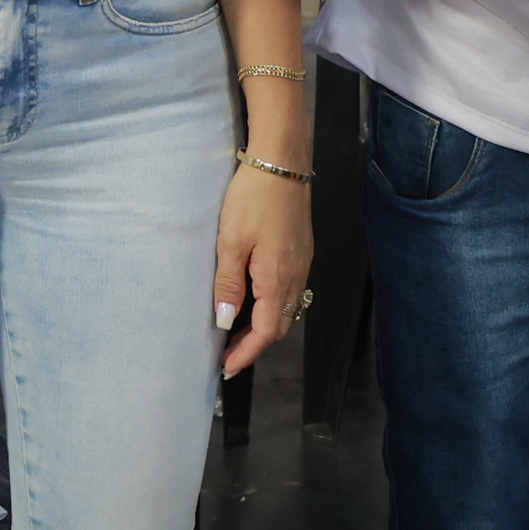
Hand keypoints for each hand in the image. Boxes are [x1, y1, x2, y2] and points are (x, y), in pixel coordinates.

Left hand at [211, 162, 312, 377]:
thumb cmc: (254, 197)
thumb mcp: (230, 242)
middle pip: (280, 325)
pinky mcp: (301, 251)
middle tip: (229, 354)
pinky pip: (291, 291)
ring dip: (265, 326)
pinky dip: (273, 306)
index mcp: (277, 278)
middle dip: (255, 344)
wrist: (281, 162)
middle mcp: (296, 276)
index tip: (227, 367)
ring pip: (287, 309)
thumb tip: (226, 322)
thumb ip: (228, 285)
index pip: (266, 331)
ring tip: (238, 332)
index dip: (247, 353)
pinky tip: (255, 300)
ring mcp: (302, 263)